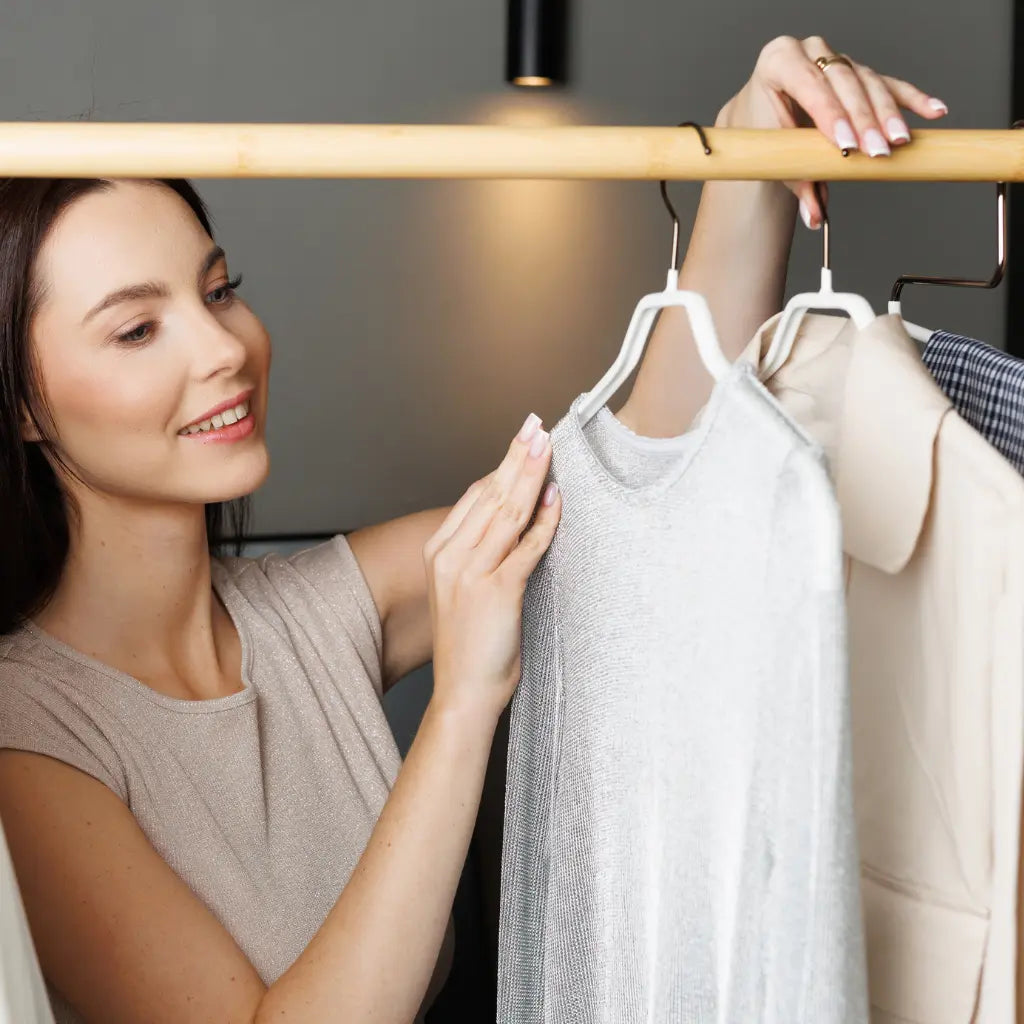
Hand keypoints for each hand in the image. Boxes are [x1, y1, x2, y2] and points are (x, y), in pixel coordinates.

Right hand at [424, 413, 561, 724]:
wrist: (463, 691)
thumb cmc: (469, 645)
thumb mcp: (463, 590)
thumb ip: (480, 554)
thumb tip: (511, 520)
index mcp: (440, 553)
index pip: (473, 496)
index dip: (499, 466)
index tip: (519, 442)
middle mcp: (451, 557)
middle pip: (490, 495)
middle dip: (516, 457)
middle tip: (535, 427)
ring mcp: (472, 572)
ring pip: (507, 512)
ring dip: (530, 475)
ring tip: (546, 447)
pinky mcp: (497, 590)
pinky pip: (526, 546)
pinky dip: (545, 521)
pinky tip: (556, 499)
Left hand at [718, 35, 948, 227]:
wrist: (763, 111)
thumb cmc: (765, 129)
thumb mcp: (774, 151)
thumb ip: (796, 182)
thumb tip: (815, 217)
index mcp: (780, 61)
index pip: (810, 84)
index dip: (830, 114)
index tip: (846, 144)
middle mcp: (810, 51)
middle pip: (844, 83)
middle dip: (863, 120)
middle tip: (878, 150)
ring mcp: (838, 57)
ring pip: (869, 82)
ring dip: (887, 114)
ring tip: (900, 140)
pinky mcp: (860, 70)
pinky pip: (888, 83)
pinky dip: (911, 99)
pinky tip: (934, 111)